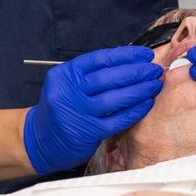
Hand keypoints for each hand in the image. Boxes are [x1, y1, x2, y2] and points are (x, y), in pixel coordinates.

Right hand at [22, 46, 162, 174]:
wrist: (41, 140)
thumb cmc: (62, 108)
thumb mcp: (68, 84)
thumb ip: (92, 74)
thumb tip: (130, 62)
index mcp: (65, 74)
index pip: (100, 59)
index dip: (126, 55)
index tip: (144, 55)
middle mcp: (69, 91)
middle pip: (109, 77)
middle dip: (137, 72)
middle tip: (155, 69)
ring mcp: (77, 112)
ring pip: (115, 98)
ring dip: (140, 90)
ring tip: (155, 84)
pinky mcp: (86, 132)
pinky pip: (117, 119)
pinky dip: (134, 111)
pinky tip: (146, 103)